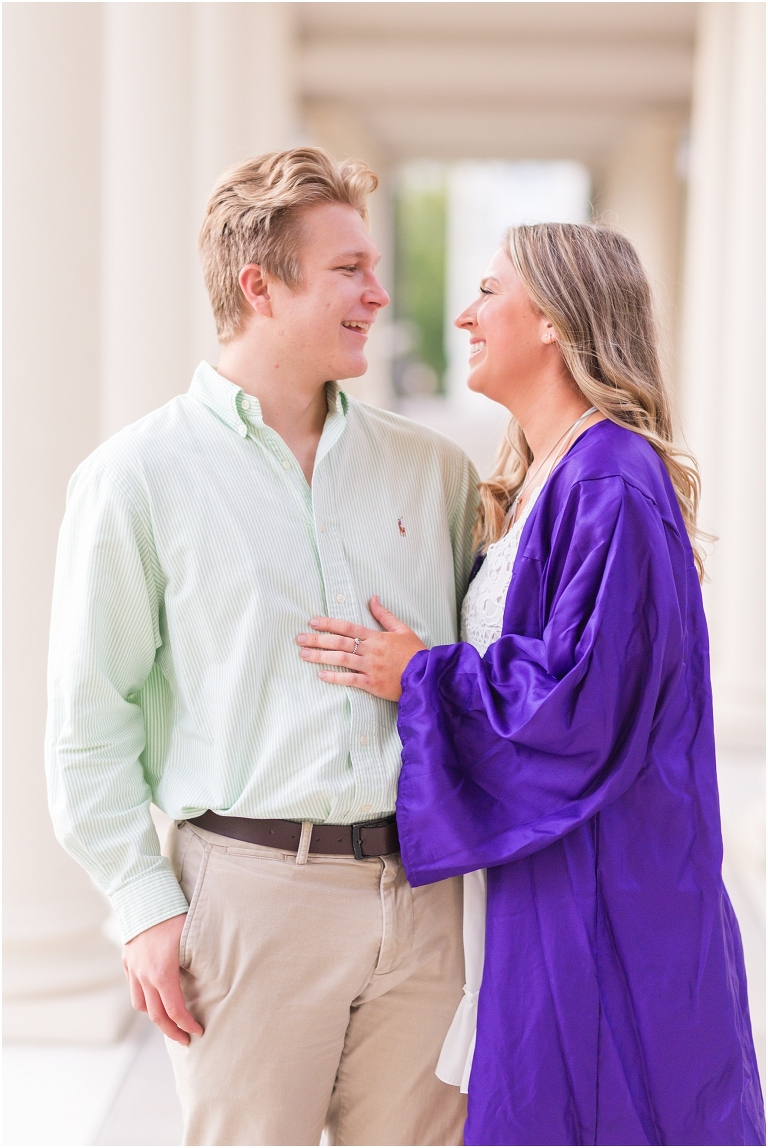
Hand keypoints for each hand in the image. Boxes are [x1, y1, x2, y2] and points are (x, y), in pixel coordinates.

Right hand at [122, 913, 203, 1044]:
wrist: (145, 895)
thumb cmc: (174, 916)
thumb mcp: (192, 940)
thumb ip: (197, 964)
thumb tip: (208, 982)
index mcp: (162, 974)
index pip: (175, 1010)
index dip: (187, 1025)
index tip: (198, 1032)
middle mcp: (144, 975)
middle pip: (155, 1015)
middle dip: (171, 1030)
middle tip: (185, 1039)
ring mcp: (133, 969)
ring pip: (140, 1004)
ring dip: (154, 1015)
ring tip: (168, 1019)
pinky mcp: (127, 961)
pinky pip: (133, 987)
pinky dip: (144, 997)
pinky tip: (155, 996)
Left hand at [296, 596, 426, 701]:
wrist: (427, 676)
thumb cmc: (415, 653)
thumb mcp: (402, 629)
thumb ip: (385, 615)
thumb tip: (373, 598)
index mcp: (376, 637)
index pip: (347, 627)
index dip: (329, 623)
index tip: (313, 622)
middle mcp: (370, 651)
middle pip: (339, 642)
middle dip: (317, 640)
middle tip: (299, 639)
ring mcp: (370, 667)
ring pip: (341, 659)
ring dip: (321, 657)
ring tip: (304, 655)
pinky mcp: (372, 684)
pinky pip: (350, 680)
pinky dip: (335, 678)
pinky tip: (321, 675)